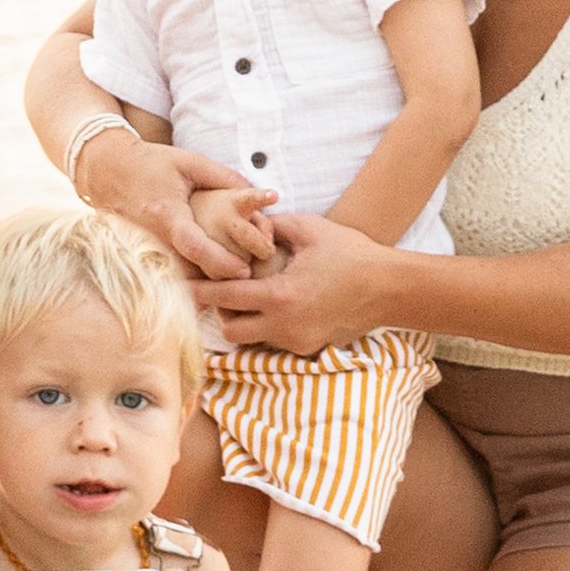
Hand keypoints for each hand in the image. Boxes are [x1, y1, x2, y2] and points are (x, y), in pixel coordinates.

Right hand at [70, 131, 276, 279]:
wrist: (108, 170)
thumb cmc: (152, 163)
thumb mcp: (190, 161)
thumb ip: (224, 177)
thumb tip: (261, 194)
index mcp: (167, 213)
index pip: (194, 245)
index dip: (220, 261)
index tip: (245, 270)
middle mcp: (155, 237)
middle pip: (191, 270)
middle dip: (219, 279)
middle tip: (248, 278)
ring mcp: (148, 249)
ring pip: (181, 277)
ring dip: (206, 283)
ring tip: (234, 284)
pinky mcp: (145, 254)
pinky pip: (171, 274)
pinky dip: (191, 280)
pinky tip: (211, 287)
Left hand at [204, 213, 403, 351]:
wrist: (390, 289)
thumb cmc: (352, 254)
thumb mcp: (311, 230)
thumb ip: (276, 225)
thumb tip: (250, 221)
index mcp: (282, 296)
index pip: (227, 298)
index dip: (200, 292)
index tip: (179, 287)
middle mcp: (285, 326)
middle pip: (231, 331)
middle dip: (222, 314)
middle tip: (223, 290)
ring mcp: (298, 341)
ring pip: (253, 340)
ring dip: (246, 322)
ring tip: (251, 296)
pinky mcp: (310, 349)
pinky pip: (276, 341)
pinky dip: (269, 326)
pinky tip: (279, 305)